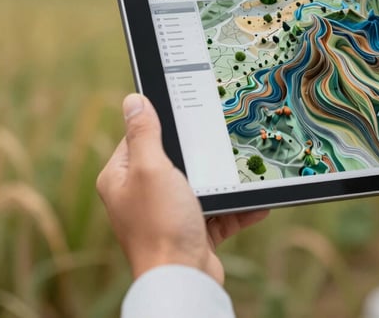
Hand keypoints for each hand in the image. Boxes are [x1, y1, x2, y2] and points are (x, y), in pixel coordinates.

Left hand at [96, 94, 267, 282]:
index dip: (162, 124)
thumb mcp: (151, 168)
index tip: (188, 111)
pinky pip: (219, 212)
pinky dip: (238, 208)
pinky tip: (257, 201)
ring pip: (201, 186)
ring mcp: (168, 215)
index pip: (139, 137)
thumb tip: (134, 100)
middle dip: (200, 153)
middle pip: (174, 160)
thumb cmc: (160, 224)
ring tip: (247, 169)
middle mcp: (141, 196)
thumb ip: (145, 133)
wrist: (183, 279)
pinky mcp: (193, 232)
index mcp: (121, 178)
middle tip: (221, 137)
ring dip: (224, 182)